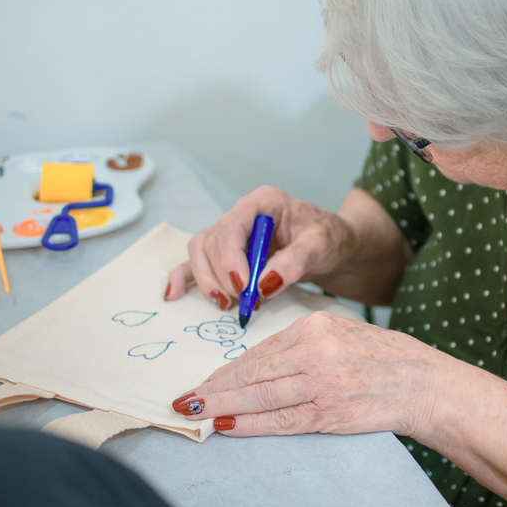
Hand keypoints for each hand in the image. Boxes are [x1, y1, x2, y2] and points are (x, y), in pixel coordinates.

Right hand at [164, 186, 359, 309]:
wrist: (334, 246)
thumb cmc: (329, 238)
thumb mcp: (320, 246)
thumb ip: (294, 262)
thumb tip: (263, 285)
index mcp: (263, 202)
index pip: (232, 225)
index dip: (230, 256)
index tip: (241, 285)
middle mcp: (242, 214)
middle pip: (212, 241)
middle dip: (221, 274)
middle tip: (242, 301)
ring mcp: (232, 234)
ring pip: (200, 251)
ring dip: (206, 280)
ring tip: (225, 304)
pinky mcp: (228, 254)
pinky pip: (197, 262)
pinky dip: (184, 277)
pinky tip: (173, 295)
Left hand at [169, 311, 443, 437]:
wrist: (425, 384)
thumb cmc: (384, 359)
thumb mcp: (342, 332)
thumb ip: (303, 343)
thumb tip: (258, 364)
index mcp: (316, 326)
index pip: (259, 350)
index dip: (225, 369)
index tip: (200, 381)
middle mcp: (316, 352)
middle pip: (253, 372)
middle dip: (213, 388)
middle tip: (182, 401)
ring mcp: (323, 384)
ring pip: (261, 396)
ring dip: (223, 406)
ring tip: (195, 414)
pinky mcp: (331, 413)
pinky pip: (281, 421)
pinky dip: (250, 424)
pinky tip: (227, 426)